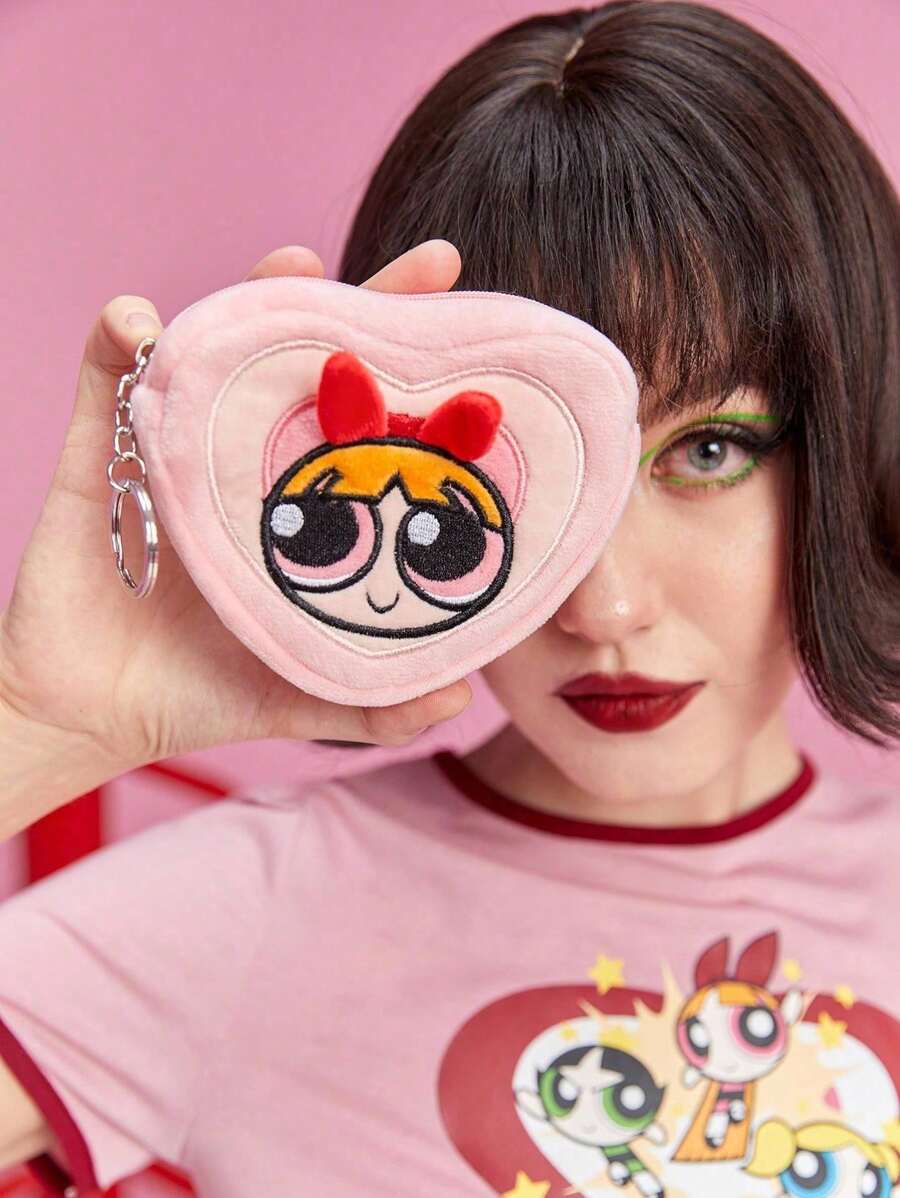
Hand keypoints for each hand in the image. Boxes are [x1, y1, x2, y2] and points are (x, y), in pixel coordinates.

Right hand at [0, 241, 471, 787]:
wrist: (95, 715)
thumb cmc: (202, 693)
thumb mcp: (302, 695)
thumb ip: (378, 703)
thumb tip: (459, 700)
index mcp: (300, 507)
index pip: (370, 425)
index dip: (423, 379)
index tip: (483, 339)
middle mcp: (246, 464)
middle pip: (310, 365)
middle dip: (368, 306)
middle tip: (432, 264)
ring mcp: (178, 450)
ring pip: (219, 347)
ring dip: (252, 294)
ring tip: (296, 264)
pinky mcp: (103, 454)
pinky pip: (105, 376)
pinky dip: (119, 337)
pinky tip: (145, 327)